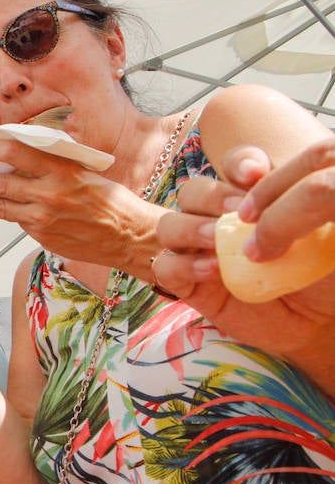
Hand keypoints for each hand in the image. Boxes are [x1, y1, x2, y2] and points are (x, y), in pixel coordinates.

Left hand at [0, 138, 155, 270]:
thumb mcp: (85, 173)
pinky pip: (14, 220)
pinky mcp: (41, 234)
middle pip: (3, 181)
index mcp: (63, 169)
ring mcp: (44, 215)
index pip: (20, 152)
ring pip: (1, 206)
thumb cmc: (110, 202)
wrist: (127, 236)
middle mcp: (51, 192)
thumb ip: (56, 164)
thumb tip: (25, 153)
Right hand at [154, 143, 334, 366]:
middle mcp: (220, 222)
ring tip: (216, 239)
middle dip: (212, 196)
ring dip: (189, 227)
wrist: (320, 320)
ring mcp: (201, 253)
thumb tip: (278, 186)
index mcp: (253, 201)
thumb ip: (300, 205)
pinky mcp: (190, 286)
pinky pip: (164, 267)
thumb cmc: (324, 274)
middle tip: (236, 211)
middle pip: (193, 192)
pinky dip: (182, 265)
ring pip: (168, 226)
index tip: (257, 175)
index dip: (239, 163)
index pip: (235, 166)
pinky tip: (213, 270)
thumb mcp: (320, 231)